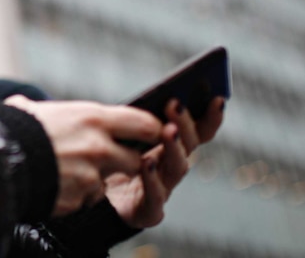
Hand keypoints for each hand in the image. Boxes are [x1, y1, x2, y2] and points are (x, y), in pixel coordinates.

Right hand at [3, 95, 162, 216]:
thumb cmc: (11, 130)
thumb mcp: (32, 110)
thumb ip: (46, 110)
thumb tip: (24, 104)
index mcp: (93, 118)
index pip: (144, 123)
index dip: (153, 130)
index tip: (153, 133)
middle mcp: (99, 146)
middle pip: (135, 160)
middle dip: (125, 162)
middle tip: (107, 158)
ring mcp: (92, 175)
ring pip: (107, 181)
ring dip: (94, 180)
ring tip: (66, 170)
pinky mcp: (81, 198)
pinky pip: (86, 199)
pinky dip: (75, 195)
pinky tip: (54, 184)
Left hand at [105, 96, 225, 228]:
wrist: (87, 199)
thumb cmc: (106, 161)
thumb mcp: (119, 135)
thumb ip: (136, 120)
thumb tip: (155, 93)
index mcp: (168, 147)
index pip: (196, 132)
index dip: (209, 118)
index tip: (217, 99)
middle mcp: (170, 168)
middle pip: (187, 147)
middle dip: (185, 125)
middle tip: (176, 104)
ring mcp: (162, 190)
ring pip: (176, 169)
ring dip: (174, 148)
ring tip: (168, 130)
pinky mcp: (147, 212)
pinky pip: (154, 196)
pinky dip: (152, 179)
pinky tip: (146, 162)